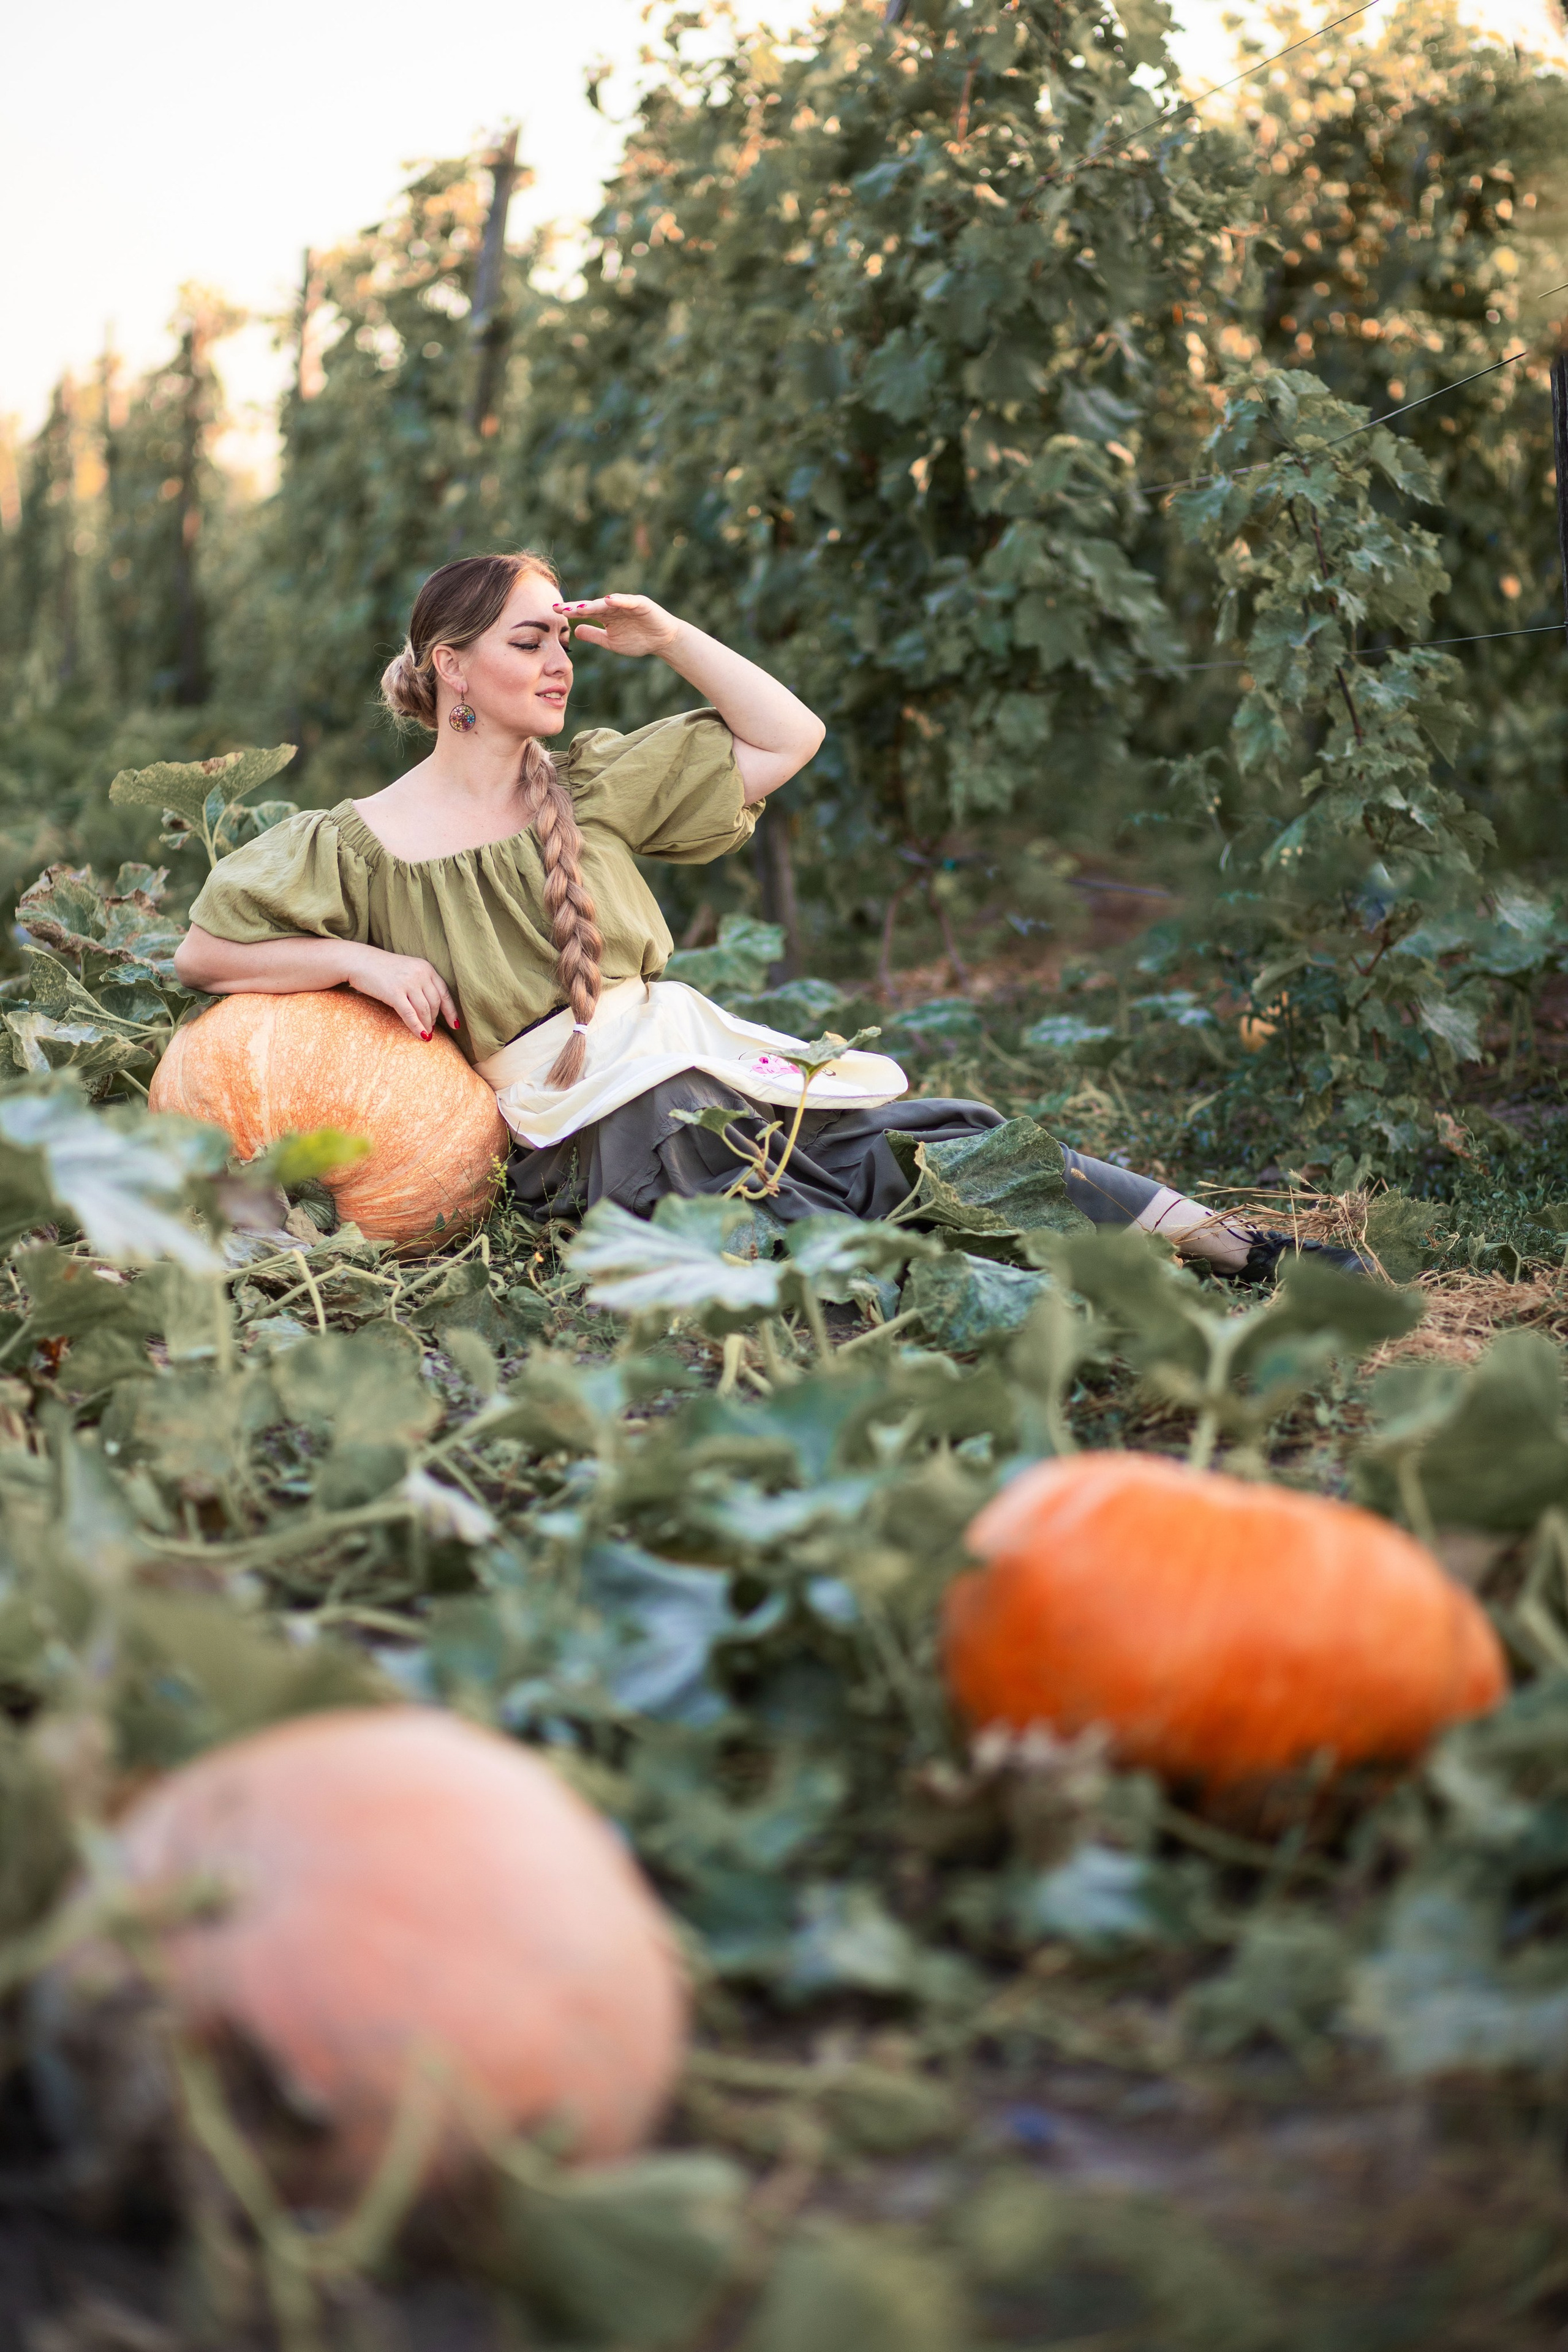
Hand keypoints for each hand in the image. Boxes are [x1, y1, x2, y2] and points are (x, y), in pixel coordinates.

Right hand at [344, 946, 459, 1040]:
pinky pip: (410, 1014)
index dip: (451, 1011)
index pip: (445, 992)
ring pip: (425, 1010)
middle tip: (431, 1029)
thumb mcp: (408, 969)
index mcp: (426, 968)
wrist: (359, 961)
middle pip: (435, 1003)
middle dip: (435, 1019)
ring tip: (426, 1034)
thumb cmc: (383, 968)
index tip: (455, 1024)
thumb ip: (421, 982)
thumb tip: (432, 1008)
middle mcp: (420, 974)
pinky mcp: (394, 993)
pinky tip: (420, 1036)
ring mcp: (408, 983)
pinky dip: (416, 1027)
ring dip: (427, 1025)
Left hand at [556, 592, 682, 659]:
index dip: (570, 612)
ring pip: (606, 603)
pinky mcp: (640, 603)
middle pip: (591, 606)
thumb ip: (595, 636)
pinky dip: (619, 600)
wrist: (663, 641)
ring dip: (593, 605)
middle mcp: (612, 607)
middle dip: (576, 607)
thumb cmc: (639, 640)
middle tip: (560, 608)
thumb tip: (576, 631)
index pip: (584, 612)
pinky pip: (628, 601)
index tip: (553, 611)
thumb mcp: (611, 642)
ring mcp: (625, 604)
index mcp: (605, 616)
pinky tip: (608, 600)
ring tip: (579, 608)